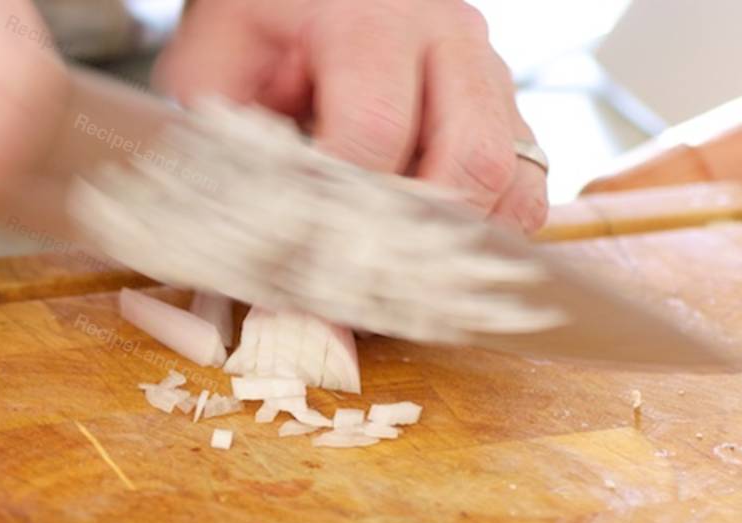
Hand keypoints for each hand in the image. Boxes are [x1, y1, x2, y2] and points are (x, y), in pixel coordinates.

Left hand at [154, 0, 547, 231]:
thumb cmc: (257, 29)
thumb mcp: (215, 69)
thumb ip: (229, 150)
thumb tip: (257, 257)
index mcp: (366, 15)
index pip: (377, 130)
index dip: (344, 212)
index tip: (311, 260)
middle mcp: (444, 35)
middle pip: (470, 159)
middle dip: (416, 236)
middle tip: (366, 277)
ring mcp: (485, 68)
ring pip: (511, 177)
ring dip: (458, 241)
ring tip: (400, 268)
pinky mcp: (503, 103)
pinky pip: (527, 183)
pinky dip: (489, 230)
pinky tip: (434, 246)